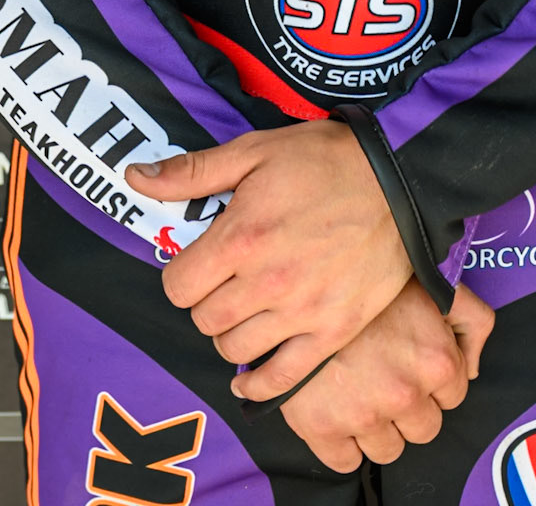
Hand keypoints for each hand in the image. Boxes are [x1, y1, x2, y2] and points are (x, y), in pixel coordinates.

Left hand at [124, 122, 410, 400]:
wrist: (400, 181)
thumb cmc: (326, 159)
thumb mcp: (255, 150)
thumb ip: (192, 171)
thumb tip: (135, 177)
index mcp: (241, 238)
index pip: (178, 286)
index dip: (182, 274)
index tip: (198, 262)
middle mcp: (266, 282)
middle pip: (203, 320)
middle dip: (206, 300)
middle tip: (225, 281)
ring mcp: (300, 313)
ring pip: (234, 349)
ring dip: (231, 331)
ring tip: (245, 308)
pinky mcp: (331, 333)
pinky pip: (281, 377)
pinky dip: (259, 384)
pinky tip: (250, 374)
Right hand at [278, 281, 494, 471]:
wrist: (301, 279)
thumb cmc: (370, 277)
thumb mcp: (435, 284)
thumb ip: (473, 320)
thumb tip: (474, 369)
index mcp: (437, 361)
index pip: (454, 396)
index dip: (433, 379)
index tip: (412, 362)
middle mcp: (405, 394)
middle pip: (424, 429)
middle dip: (410, 407)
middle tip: (385, 376)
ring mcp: (364, 415)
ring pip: (388, 450)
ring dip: (378, 428)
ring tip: (360, 390)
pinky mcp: (322, 429)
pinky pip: (346, 462)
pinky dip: (343, 444)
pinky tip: (337, 410)